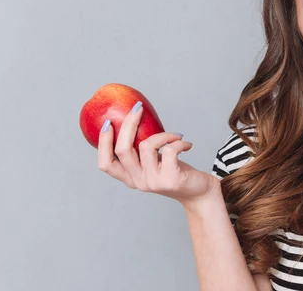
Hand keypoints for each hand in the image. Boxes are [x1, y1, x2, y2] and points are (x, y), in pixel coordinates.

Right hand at [97, 103, 220, 204]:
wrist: (199, 193)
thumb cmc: (176, 171)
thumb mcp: (154, 161)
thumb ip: (141, 149)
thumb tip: (134, 116)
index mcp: (130, 177)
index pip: (106, 163)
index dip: (103, 142)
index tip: (108, 122)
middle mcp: (138, 182)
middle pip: (122, 149)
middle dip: (128, 124)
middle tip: (138, 108)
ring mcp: (153, 182)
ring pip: (146, 146)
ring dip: (163, 134)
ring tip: (176, 136)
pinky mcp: (170, 179)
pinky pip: (169, 150)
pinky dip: (179, 142)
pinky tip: (186, 145)